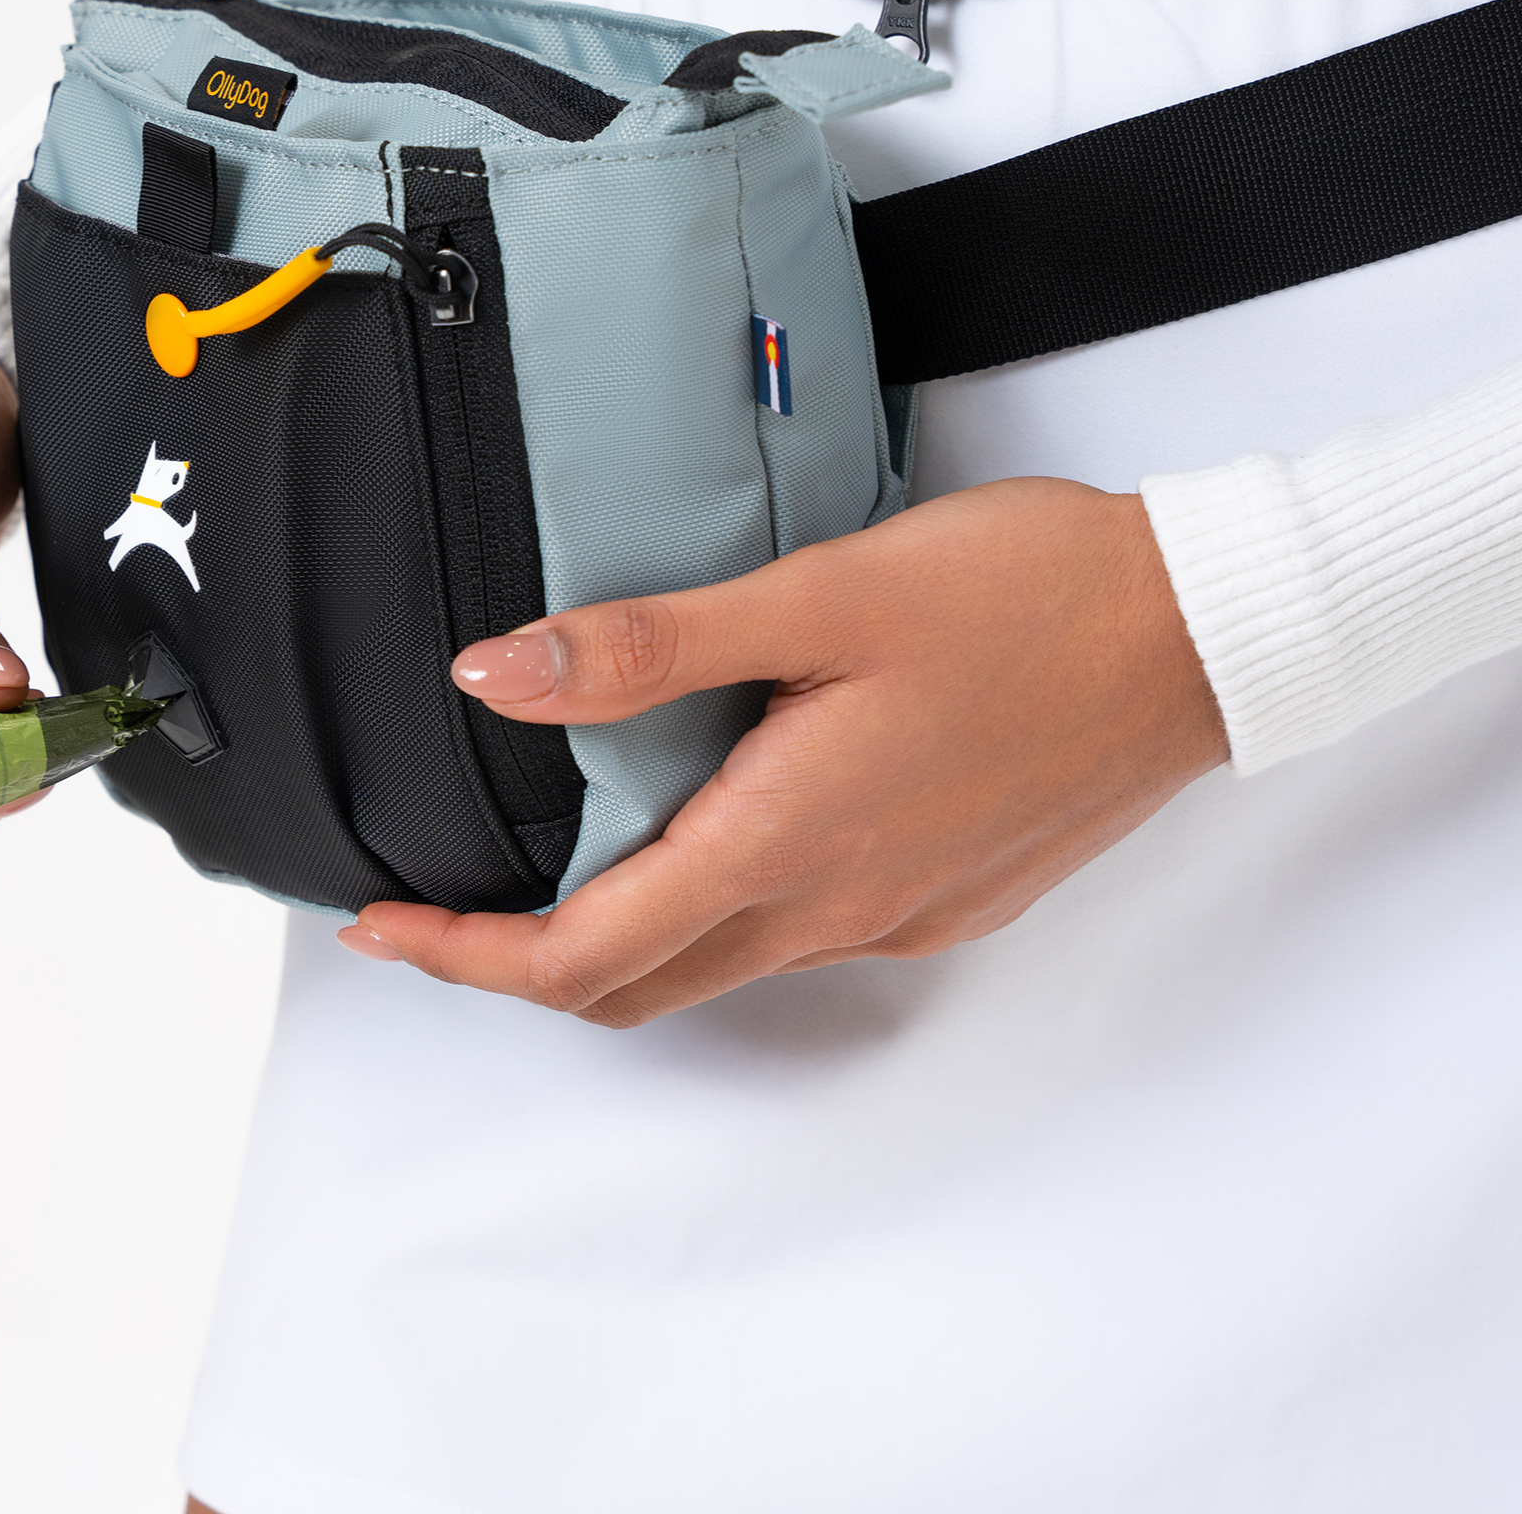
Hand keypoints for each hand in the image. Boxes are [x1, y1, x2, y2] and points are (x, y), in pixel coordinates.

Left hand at [342, 477, 1228, 1023]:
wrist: (1197, 634)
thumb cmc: (1023, 599)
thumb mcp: (816, 597)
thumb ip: (648, 647)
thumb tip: (497, 674)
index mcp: (784, 840)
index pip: (580, 956)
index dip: (463, 957)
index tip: (384, 929)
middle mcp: (833, 904)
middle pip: (634, 984)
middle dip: (515, 964)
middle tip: (435, 911)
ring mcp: (895, 911)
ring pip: (715, 963)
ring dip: (613, 940)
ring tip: (550, 863)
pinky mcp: (943, 892)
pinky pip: (795, 931)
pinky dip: (711, 910)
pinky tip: (706, 827)